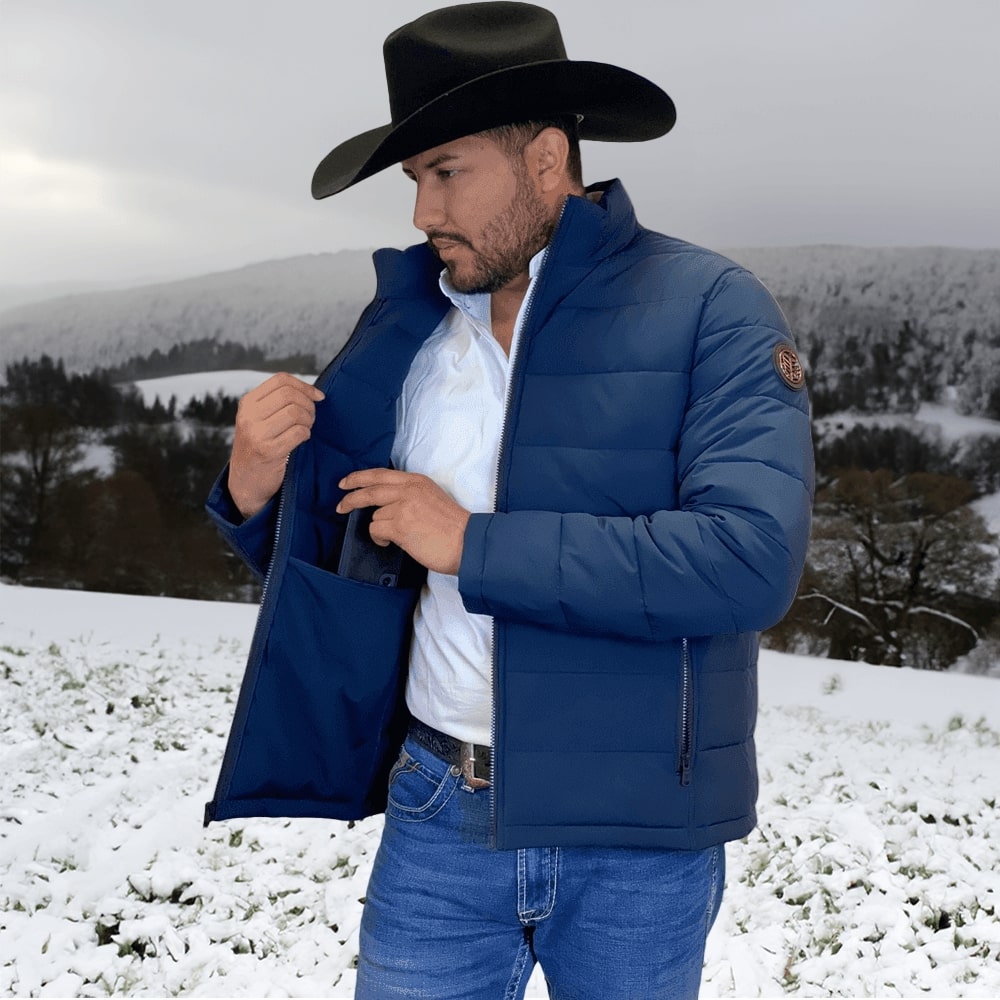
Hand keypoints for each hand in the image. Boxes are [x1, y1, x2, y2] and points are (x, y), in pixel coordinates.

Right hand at [228, 373, 324, 518]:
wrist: (245, 481)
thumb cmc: (259, 447)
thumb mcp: (259, 420)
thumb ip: (278, 403)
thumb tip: (314, 393)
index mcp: (248, 403)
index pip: (280, 379)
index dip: (304, 386)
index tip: (318, 397)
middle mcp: (248, 416)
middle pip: (289, 394)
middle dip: (308, 404)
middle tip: (311, 418)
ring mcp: (256, 434)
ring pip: (294, 412)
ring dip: (308, 421)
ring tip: (306, 429)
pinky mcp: (267, 451)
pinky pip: (298, 433)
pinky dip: (305, 435)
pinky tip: (301, 440)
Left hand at [337, 469, 469, 574]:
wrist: (466, 542)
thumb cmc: (452, 526)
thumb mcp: (432, 497)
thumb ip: (410, 494)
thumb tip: (386, 504)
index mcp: (417, 481)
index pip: (380, 474)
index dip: (359, 478)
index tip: (346, 483)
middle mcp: (408, 490)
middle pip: (369, 489)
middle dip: (351, 497)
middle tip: (341, 505)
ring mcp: (403, 507)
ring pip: (374, 515)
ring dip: (379, 527)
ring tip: (394, 537)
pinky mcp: (400, 525)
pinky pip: (376, 529)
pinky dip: (380, 538)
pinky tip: (391, 542)